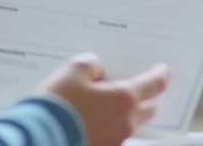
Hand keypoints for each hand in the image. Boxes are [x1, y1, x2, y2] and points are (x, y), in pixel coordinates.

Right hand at [37, 53, 168, 145]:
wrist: (39, 137)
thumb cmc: (58, 105)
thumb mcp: (73, 70)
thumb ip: (92, 65)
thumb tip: (96, 71)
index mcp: (123, 99)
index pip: (153, 85)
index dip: (160, 75)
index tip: (163, 71)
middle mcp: (124, 123)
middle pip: (147, 108)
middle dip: (142, 97)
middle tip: (127, 87)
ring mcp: (114, 141)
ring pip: (128, 124)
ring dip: (121, 113)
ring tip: (99, 103)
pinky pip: (112, 136)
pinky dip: (106, 126)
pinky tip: (88, 120)